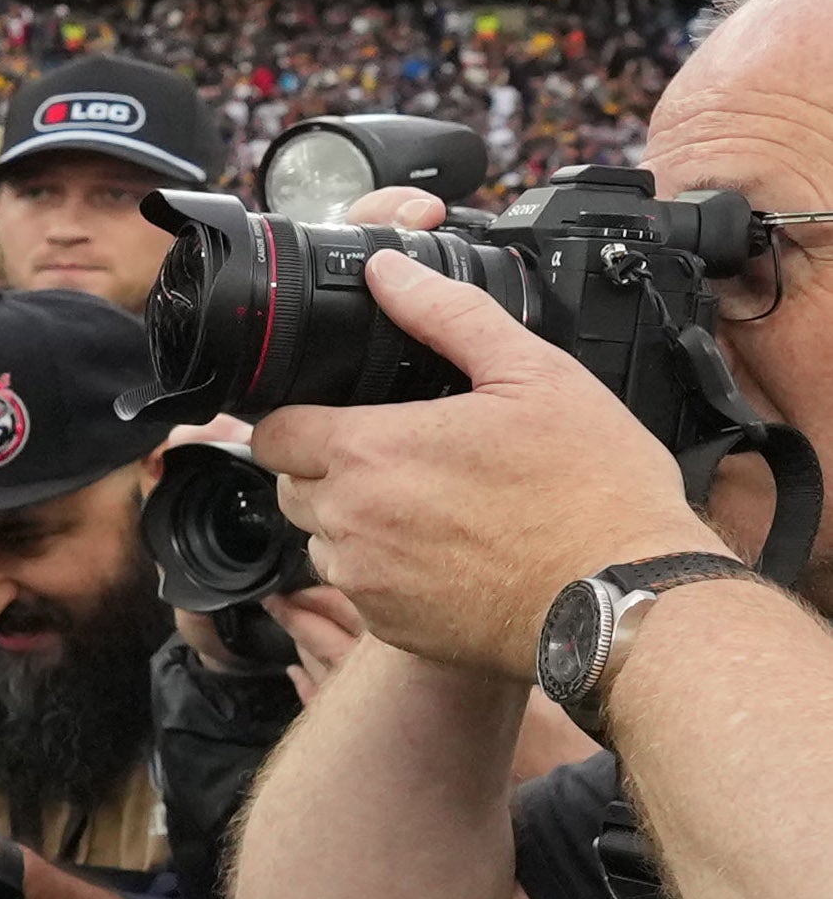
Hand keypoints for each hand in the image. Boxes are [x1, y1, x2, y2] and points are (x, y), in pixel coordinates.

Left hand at [252, 258, 725, 675]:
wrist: (627, 597)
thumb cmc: (593, 489)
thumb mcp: (535, 375)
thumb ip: (448, 315)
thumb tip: (387, 271)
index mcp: (369, 453)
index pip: (272, 432)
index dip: (301, 417)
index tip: (342, 415)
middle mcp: (350, 521)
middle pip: (292, 483)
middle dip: (331, 465)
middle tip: (405, 455)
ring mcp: (365, 580)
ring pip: (321, 537)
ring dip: (356, 518)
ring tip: (434, 503)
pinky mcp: (389, 626)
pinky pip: (358, 588)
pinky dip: (385, 568)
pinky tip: (447, 550)